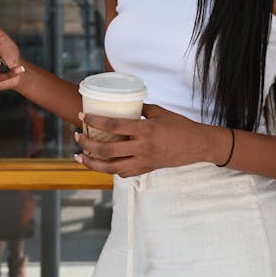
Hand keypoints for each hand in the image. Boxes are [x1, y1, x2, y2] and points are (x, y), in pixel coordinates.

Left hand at [74, 104, 208, 176]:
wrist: (198, 145)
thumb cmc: (180, 126)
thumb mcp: (160, 112)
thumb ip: (140, 109)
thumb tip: (124, 103)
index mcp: (145, 130)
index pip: (114, 125)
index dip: (95, 121)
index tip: (82, 116)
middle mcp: (142, 147)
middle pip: (107, 150)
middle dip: (87, 144)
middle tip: (77, 137)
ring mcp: (144, 161)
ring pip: (111, 168)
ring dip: (92, 163)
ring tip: (80, 157)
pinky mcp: (147, 169)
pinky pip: (124, 173)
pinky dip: (111, 170)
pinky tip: (104, 164)